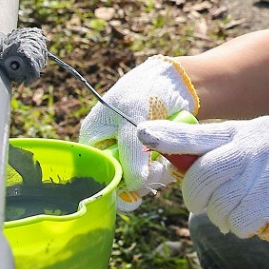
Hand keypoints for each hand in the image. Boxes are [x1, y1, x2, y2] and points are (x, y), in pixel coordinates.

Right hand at [79, 56, 197, 209]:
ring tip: (165, 163)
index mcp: (93, 138)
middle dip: (140, 179)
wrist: (174, 82)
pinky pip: (152, 174)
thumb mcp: (134, 120)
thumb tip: (134, 186)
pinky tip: (171, 162)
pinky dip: (163, 171)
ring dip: (154, 176)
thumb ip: (131, 153)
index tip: (139, 179)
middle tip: (157, 170)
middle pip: (119, 180)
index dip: (118, 180)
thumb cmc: (146, 91)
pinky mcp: (148, 155)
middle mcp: (109, 149)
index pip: (98, 172)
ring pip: (138, 180)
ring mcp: (129, 153)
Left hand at [138, 115, 268, 256]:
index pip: (202, 134)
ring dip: (222, 215)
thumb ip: (221, 154)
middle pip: (203, 175)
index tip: (142, 133)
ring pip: (218, 204)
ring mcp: (268, 175)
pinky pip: (237, 223)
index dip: (170, 137)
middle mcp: (258, 147)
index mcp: (249, 131)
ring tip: (241, 209)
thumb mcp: (255, 151)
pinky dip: (241, 227)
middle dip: (195, 195)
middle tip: (201, 202)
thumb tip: (176, 165)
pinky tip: (257, 219)